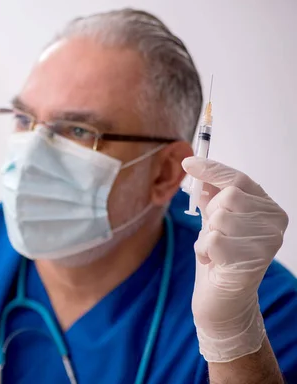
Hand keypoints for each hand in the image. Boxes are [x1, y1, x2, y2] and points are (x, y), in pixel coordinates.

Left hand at [182, 157, 288, 362]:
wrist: (222, 300)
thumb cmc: (220, 258)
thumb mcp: (215, 221)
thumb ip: (212, 196)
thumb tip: (198, 168)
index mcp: (268, 208)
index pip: (239, 179)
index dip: (212, 169)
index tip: (188, 162)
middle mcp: (274, 223)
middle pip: (229, 196)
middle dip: (211, 213)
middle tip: (214, 233)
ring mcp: (267, 243)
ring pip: (219, 219)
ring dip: (206, 235)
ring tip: (215, 251)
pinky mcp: (252, 261)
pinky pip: (213, 240)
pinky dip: (204, 251)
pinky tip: (214, 263)